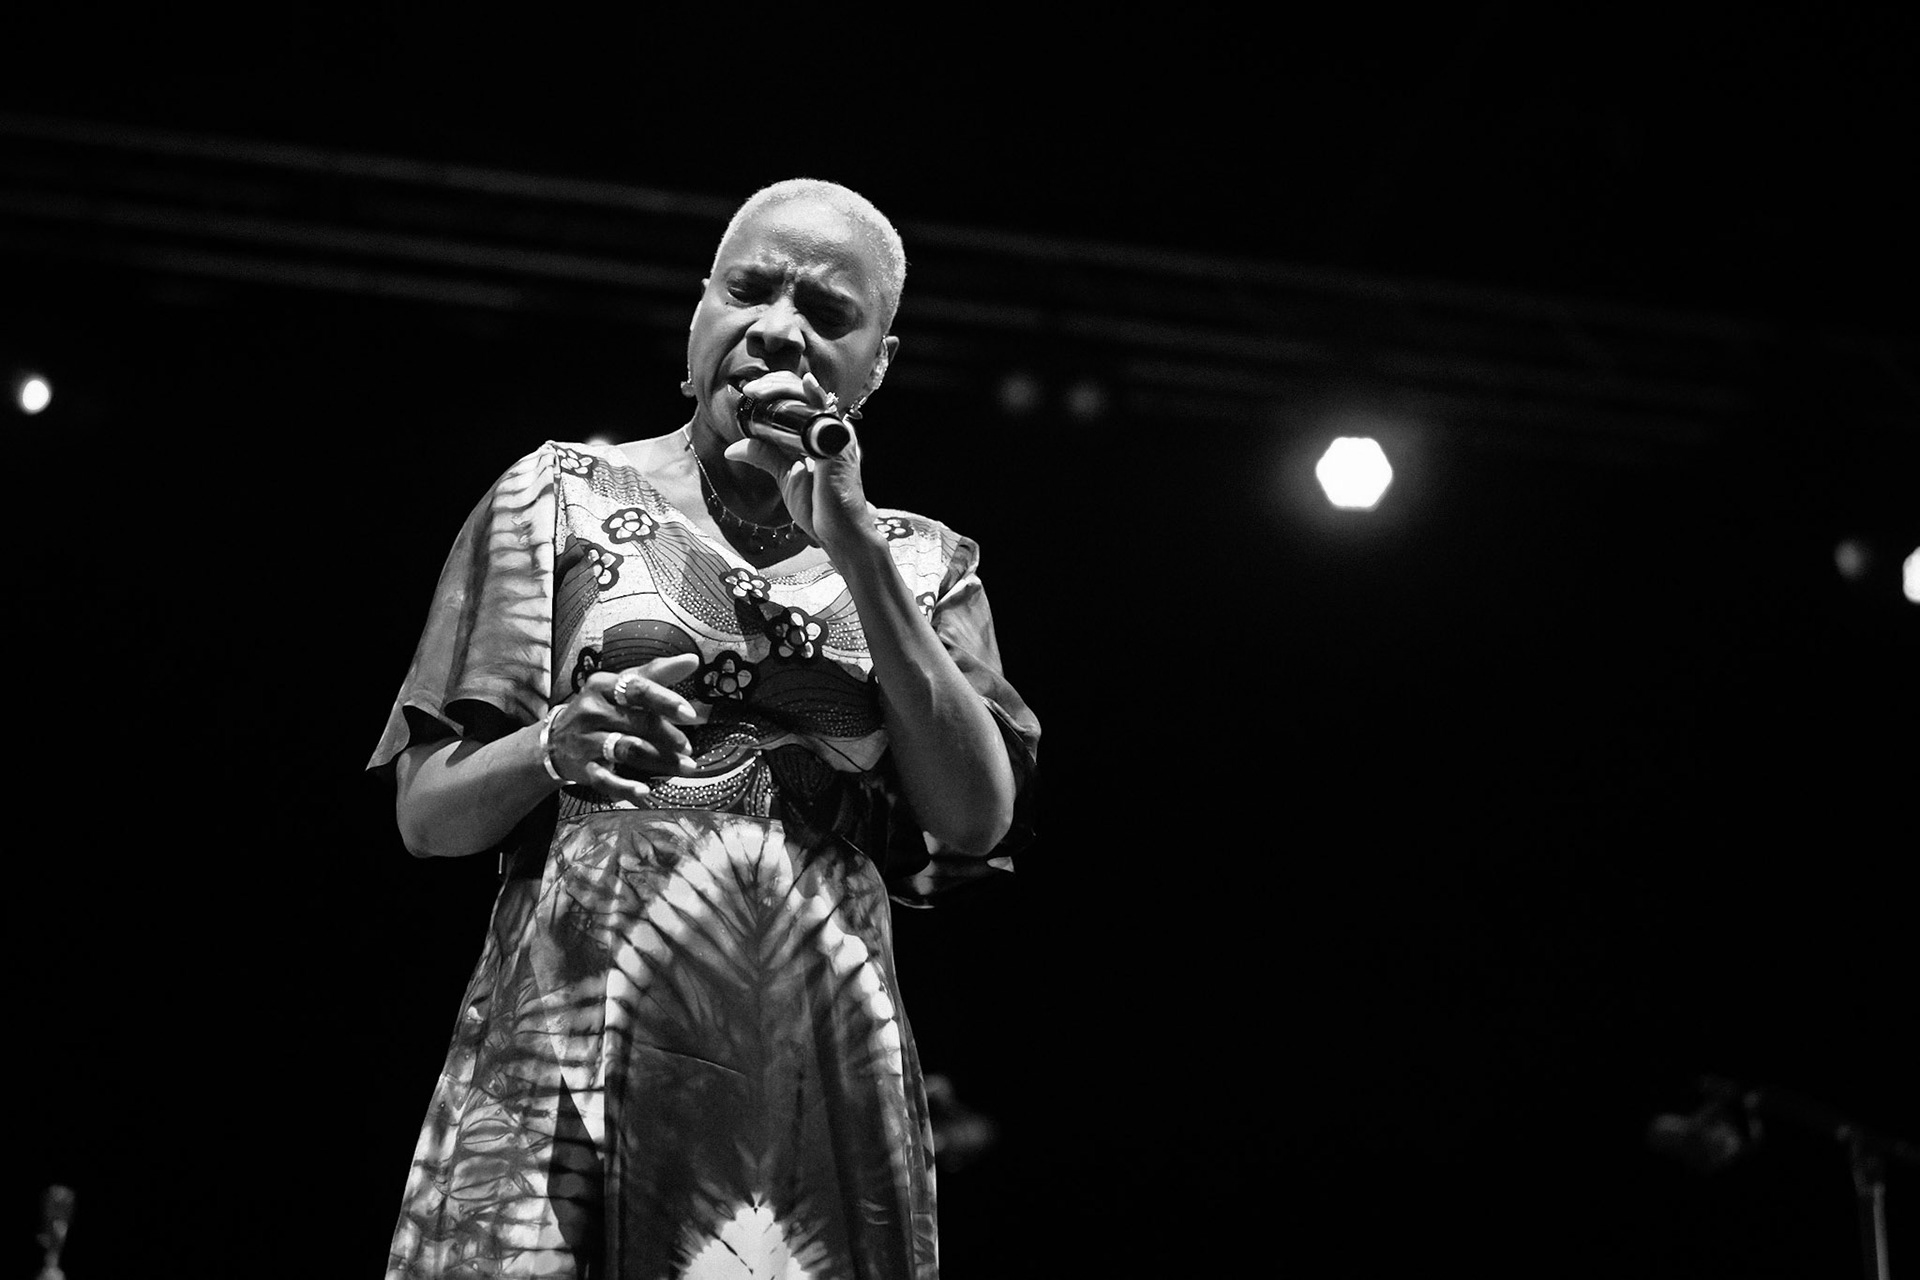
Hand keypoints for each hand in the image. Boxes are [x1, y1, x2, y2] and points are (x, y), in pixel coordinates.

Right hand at [546, 653, 707, 801]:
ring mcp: (586, 740)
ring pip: (626, 750)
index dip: (665, 701)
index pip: (637, 689)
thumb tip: (693, 660)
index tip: (690, 714)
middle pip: (636, 722)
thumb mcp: (622, 685)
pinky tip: (644, 793)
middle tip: (689, 748)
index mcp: (604, 685)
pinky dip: (625, 788)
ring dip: (659, 760)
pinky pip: (605, 779)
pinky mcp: (583, 767)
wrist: (555, 739)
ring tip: (685, 767)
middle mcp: (593, 710)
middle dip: (667, 736)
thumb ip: (657, 674)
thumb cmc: (601, 707)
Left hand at [725, 371, 875, 553]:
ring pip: (811, 397)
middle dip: (773, 385)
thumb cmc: (819, 506)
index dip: (774, 389)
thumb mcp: (786, 475)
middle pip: (802, 392)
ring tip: (757, 392)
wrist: (839, 534)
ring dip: (782, 389)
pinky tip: (807, 385)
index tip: (749, 393)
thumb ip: (764, 456)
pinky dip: (817, 398)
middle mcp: (829, 428)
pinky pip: (829, 416)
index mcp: (818, 431)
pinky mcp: (839, 448)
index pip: (798, 397)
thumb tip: (731, 450)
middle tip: (750, 391)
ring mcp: (836, 436)